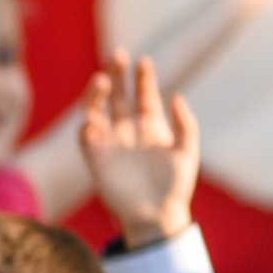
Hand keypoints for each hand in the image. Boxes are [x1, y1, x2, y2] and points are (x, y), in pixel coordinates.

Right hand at [80, 52, 200, 244]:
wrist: (156, 216)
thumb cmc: (175, 186)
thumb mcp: (187, 153)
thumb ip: (185, 125)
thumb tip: (176, 96)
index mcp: (151, 125)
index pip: (144, 93)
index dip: (143, 77)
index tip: (144, 62)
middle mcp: (128, 129)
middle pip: (118, 94)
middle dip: (116, 74)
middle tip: (117, 55)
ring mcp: (111, 142)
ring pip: (97, 109)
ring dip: (96, 93)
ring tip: (100, 80)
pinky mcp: (96, 158)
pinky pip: (86, 136)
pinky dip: (86, 124)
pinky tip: (93, 118)